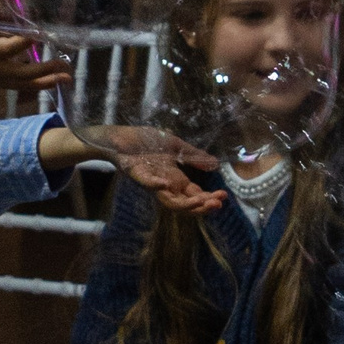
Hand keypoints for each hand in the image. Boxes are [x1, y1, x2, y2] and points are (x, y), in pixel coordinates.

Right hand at [0, 23, 71, 97]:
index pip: (5, 47)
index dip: (22, 41)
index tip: (38, 33)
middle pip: (22, 72)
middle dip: (44, 69)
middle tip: (63, 62)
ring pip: (25, 83)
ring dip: (47, 81)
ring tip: (67, 78)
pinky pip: (21, 86)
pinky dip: (39, 85)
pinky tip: (54, 81)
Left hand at [92, 126, 225, 216]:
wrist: (120, 137)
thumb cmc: (146, 142)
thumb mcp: (175, 147)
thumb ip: (194, 156)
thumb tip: (216, 165)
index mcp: (175, 179)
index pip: (195, 195)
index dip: (209, 199)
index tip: (223, 197)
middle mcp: (165, 185)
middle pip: (185, 204)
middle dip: (202, 206)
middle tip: (217, 204)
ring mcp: (150, 181)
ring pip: (169, 201)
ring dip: (186, 204)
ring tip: (201, 201)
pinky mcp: (136, 173)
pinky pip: (146, 183)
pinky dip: (155, 185)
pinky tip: (165, 184)